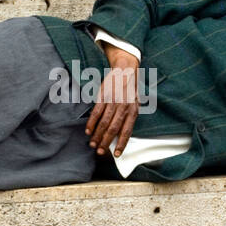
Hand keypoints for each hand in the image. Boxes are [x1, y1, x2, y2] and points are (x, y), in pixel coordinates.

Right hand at [85, 43, 139, 157]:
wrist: (125, 70)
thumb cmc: (131, 90)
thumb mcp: (136, 104)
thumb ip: (130, 117)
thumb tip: (123, 134)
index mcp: (133, 111)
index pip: (127, 131)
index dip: (121, 144)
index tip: (116, 154)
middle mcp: (123, 107)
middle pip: (113, 129)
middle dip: (106, 142)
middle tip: (100, 152)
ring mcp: (112, 102)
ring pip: (103, 123)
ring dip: (97, 135)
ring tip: (93, 144)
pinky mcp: (103, 96)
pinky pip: (96, 113)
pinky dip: (91, 123)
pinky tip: (88, 131)